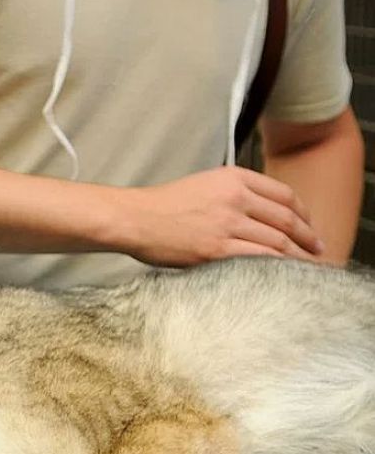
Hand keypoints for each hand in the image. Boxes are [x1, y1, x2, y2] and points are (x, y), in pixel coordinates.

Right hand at [117, 166, 323, 265]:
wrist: (133, 218)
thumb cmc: (162, 206)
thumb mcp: (203, 185)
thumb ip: (233, 193)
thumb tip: (260, 215)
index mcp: (233, 178)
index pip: (284, 195)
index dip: (304, 214)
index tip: (310, 227)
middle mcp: (236, 197)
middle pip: (287, 219)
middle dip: (309, 237)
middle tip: (319, 250)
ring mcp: (227, 224)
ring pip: (278, 241)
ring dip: (298, 256)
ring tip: (309, 267)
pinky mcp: (217, 249)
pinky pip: (259, 259)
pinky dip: (278, 268)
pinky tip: (286, 275)